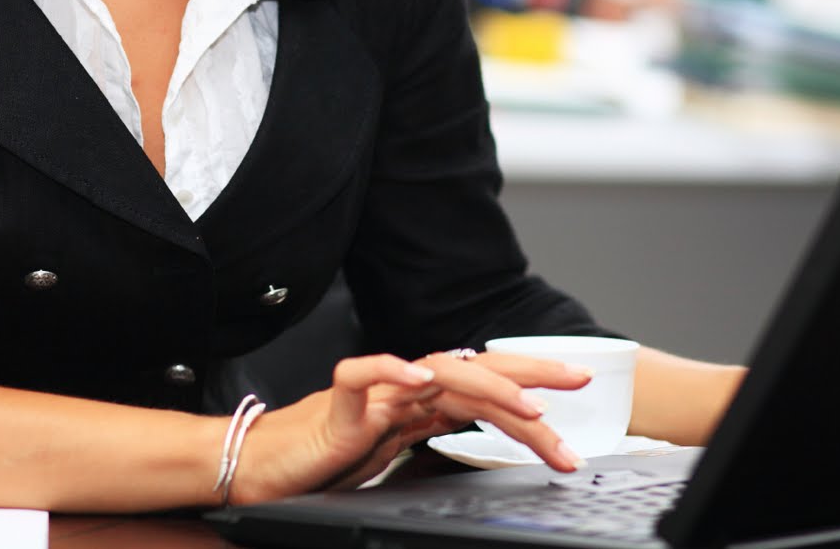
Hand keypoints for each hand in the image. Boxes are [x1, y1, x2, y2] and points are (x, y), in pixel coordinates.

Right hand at [228, 350, 592, 504]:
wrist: (257, 468)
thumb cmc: (317, 465)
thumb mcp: (391, 464)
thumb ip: (428, 451)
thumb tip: (481, 460)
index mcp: (417, 408)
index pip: (485, 392)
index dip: (530, 395)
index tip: (577, 409)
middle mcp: (401, 393)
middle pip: (475, 372)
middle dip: (532, 376)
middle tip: (582, 383)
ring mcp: (372, 396)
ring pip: (436, 372)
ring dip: (487, 386)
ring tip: (530, 406)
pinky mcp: (335, 407)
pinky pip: (361, 375)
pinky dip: (390, 369)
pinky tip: (420, 376)